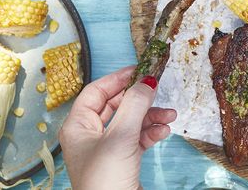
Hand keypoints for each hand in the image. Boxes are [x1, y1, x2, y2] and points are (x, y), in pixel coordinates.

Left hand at [59, 66, 176, 189]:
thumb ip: (134, 105)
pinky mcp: (122, 161)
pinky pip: (138, 138)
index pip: (96, 92)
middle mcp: (90, 135)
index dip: (118, 79)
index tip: (140, 70)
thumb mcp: (120, 137)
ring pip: (131, 121)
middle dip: (140, 99)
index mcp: (78, 126)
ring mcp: (106, 149)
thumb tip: (146, 81)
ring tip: (169, 115)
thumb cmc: (105, 181)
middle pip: (117, 105)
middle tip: (158, 89)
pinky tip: (163, 131)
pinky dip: (151, 132)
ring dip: (151, 116)